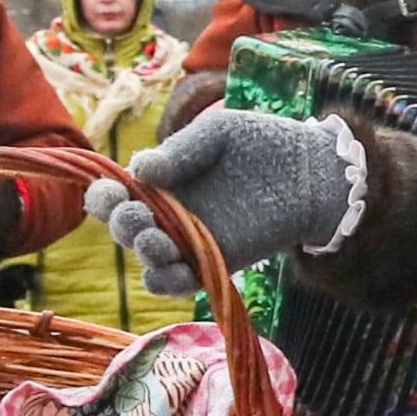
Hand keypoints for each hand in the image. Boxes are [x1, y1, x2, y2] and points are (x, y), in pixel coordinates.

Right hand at [88, 107, 356, 297]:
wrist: (313, 172)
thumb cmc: (263, 143)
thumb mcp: (219, 133)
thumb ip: (181, 150)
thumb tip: (138, 171)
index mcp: (160, 180)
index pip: (114, 194)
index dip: (102, 197)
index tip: (113, 190)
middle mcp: (168, 214)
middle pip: (124, 228)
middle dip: (121, 223)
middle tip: (139, 214)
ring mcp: (191, 241)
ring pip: (147, 262)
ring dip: (142, 252)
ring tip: (156, 239)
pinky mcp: (216, 263)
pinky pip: (178, 282)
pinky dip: (167, 279)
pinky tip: (173, 263)